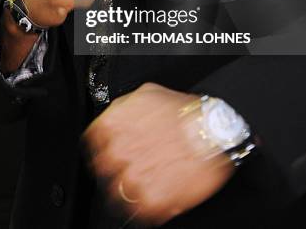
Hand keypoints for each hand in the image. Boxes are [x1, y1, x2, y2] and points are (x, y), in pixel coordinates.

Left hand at [83, 82, 234, 225]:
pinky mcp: (151, 201)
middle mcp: (117, 153)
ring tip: (149, 179)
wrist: (215, 131)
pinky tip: (160, 190)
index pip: (91, 144)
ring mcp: (132, 179)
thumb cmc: (185, 112)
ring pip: (117, 193)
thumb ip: (124, 109)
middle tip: (136, 164)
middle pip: (102, 170)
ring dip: (131, 187)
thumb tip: (117, 118)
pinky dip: (148, 205)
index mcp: (111, 126)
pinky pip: (139, 211)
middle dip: (117, 168)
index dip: (104, 147)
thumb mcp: (146, 95)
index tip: (112, 150)